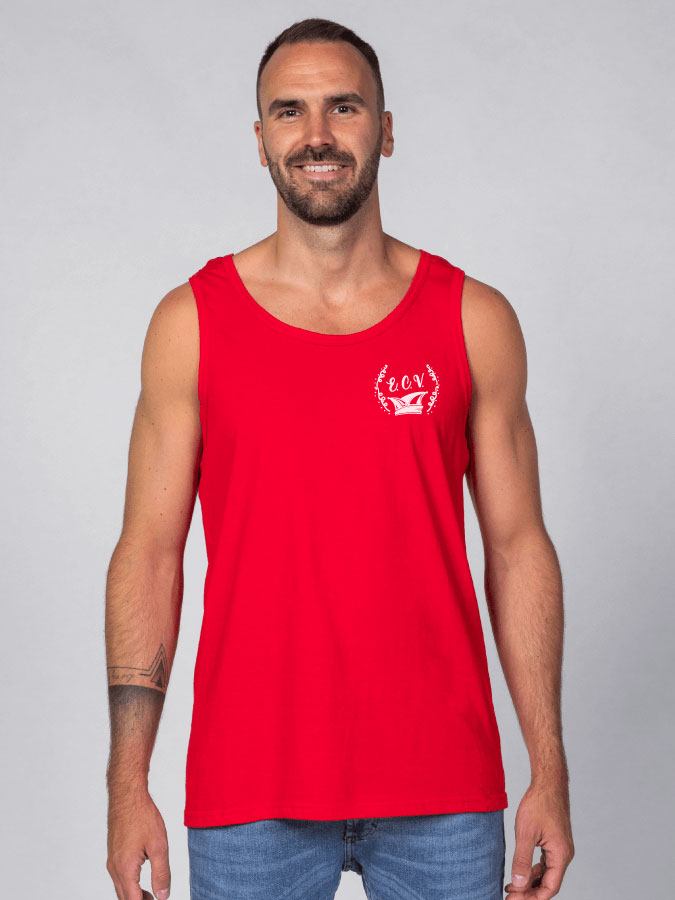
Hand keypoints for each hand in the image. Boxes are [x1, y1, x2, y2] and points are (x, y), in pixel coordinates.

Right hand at [106, 787, 170, 899]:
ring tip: (151, 895)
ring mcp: (112, 861)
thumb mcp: (159, 846)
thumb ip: (162, 874)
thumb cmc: (142, 816)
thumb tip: (163, 896)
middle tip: (155, 899)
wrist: (127, 796)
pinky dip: (130, 884)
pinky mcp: (113, 854)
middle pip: (124, 898)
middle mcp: (115, 868)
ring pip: (121, 888)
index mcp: (125, 869)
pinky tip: (141, 880)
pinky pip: (119, 877)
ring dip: (134, 895)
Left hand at [504, 778, 573, 898]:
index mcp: (561, 855)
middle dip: (529, 892)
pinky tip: (520, 872)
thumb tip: (517, 884)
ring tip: (511, 887)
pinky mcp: (554, 842)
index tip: (513, 899)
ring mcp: (560, 849)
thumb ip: (521, 859)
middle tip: (509, 896)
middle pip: (548, 883)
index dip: (532, 897)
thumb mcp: (525, 833)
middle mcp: (564, 855)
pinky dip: (533, 870)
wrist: (548, 783)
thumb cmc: (539, 803)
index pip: (549, 888)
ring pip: (546, 874)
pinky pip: (545, 863)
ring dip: (530, 882)